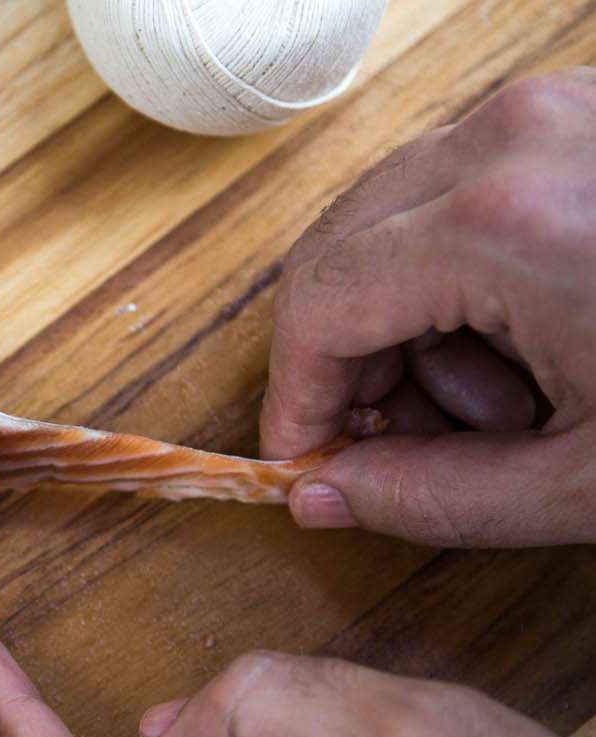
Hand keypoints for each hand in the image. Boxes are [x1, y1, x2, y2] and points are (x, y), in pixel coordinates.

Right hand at [263, 68, 595, 545]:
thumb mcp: (590, 484)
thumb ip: (431, 498)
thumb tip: (325, 495)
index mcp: (503, 224)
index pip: (318, 305)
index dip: (299, 398)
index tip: (310, 461)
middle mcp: (512, 137)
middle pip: (340, 252)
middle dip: (352, 362)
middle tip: (406, 442)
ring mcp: (557, 110)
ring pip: (393, 221)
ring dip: (414, 321)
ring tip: (511, 397)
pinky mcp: (589, 116)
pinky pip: (464, 191)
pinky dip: (467, 276)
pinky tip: (543, 338)